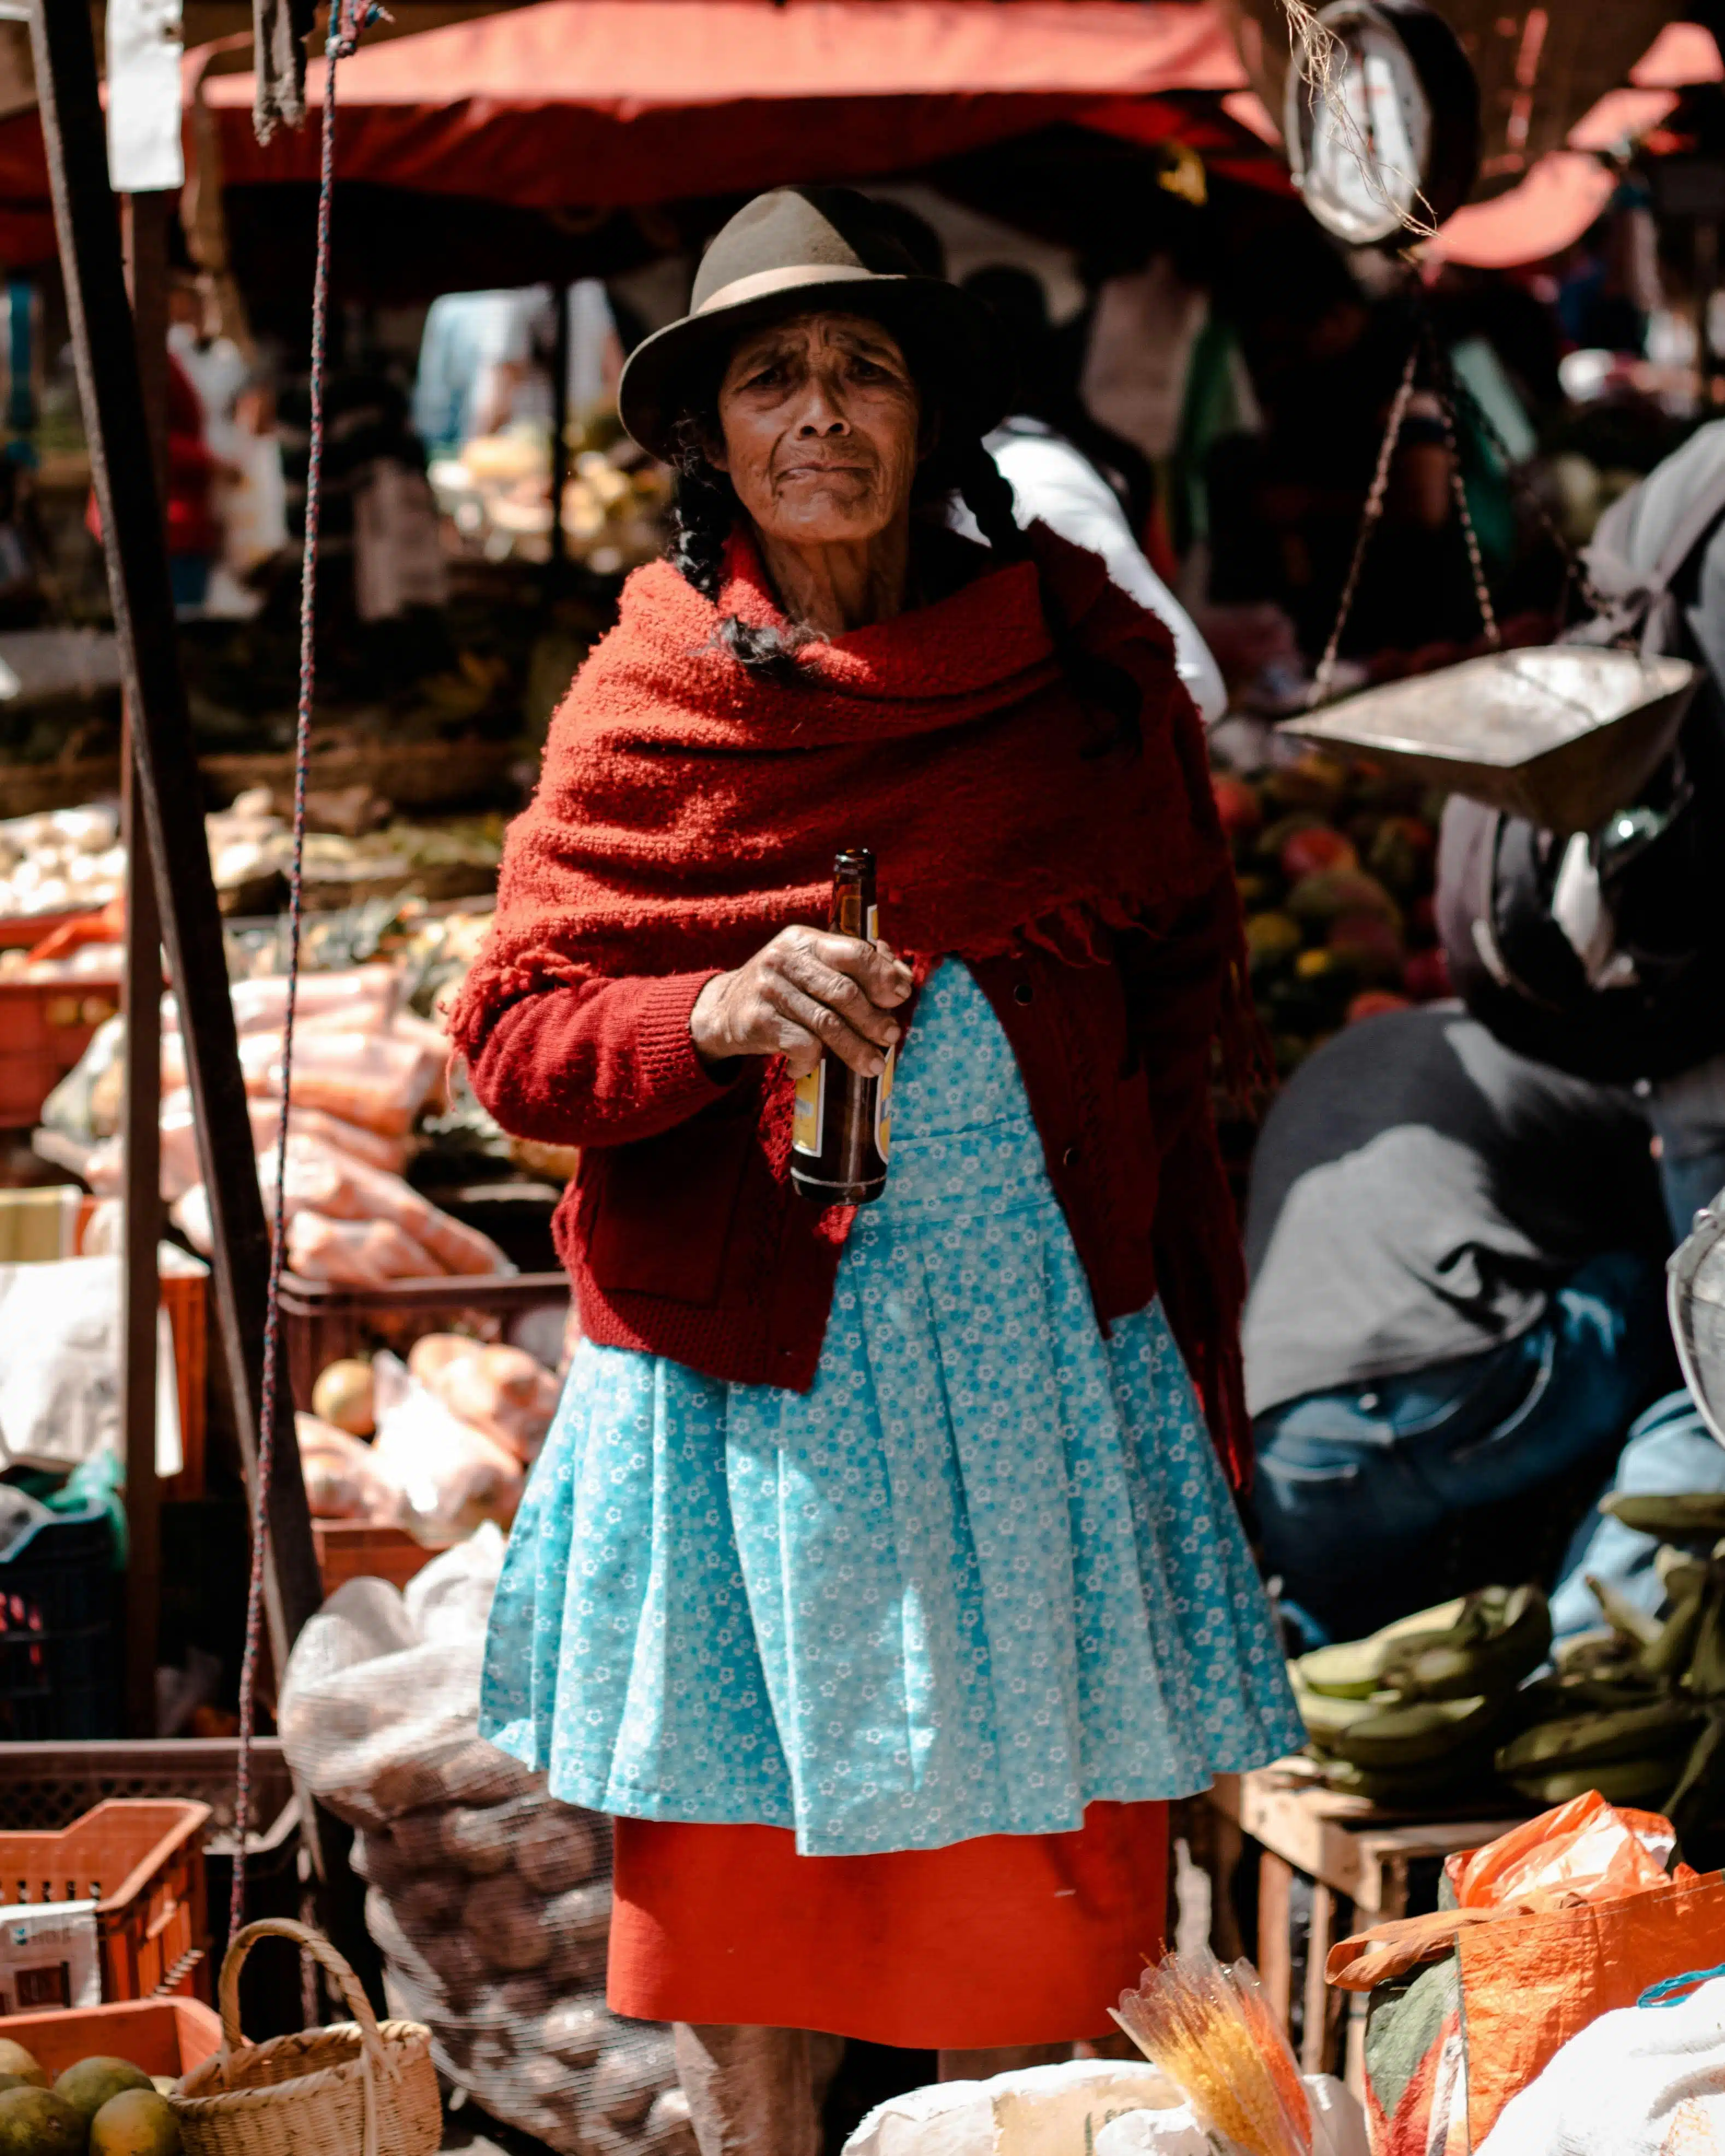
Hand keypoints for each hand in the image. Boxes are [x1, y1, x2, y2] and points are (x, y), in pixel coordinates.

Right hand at [690, 926, 910, 1078]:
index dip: (883, 975)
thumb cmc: (785, 989)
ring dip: (855, 1048)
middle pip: (844, 992)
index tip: (901, 996)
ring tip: (873, 1064)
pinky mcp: (758, 1020)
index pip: (854, 951)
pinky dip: (814, 1060)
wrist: (724, 1010)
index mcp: (805, 939)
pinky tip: (811, 1065)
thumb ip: (857, 967)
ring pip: (827, 1024)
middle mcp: (784, 959)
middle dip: (874, 1019)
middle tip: (891, 1037)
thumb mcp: (814, 967)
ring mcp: (769, 989)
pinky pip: (802, 1044)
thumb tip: (903, 978)